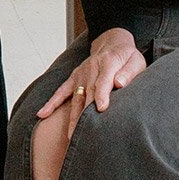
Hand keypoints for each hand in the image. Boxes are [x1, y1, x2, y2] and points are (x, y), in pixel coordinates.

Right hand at [36, 26, 147, 142]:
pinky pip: (61, 92)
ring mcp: (79, 75)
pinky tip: (42, 114)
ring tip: (70, 137)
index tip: (100, 109)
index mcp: (107, 64)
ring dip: (72, 118)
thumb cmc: (126, 56)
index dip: (101, 96)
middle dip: (85, 115)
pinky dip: (51, 103)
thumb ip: (129, 72)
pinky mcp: (73, 79)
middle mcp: (90, 70)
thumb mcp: (135, 60)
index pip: (102, 82)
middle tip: (84, 136)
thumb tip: (119, 83)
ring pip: (75, 99)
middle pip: (87, 94)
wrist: (111, 42)